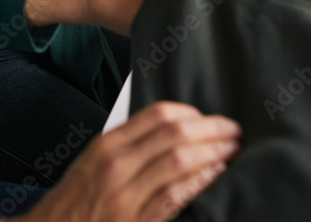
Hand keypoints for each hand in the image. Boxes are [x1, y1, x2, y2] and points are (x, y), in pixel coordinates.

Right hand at [22, 102, 240, 221]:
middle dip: (210, 130)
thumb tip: (172, 128)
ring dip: (212, 154)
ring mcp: (127, 196)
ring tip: (231, 150)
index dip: (191, 113)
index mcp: (107, 144)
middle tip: (233, 130)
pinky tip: (216, 175)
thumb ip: (128, 143)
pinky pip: (175, 198)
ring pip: (179, 164)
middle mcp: (117, 166)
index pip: (157, 115)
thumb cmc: (77, 198)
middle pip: (174, 135)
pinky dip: (200, 183)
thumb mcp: (94, 160)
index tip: (208, 117)